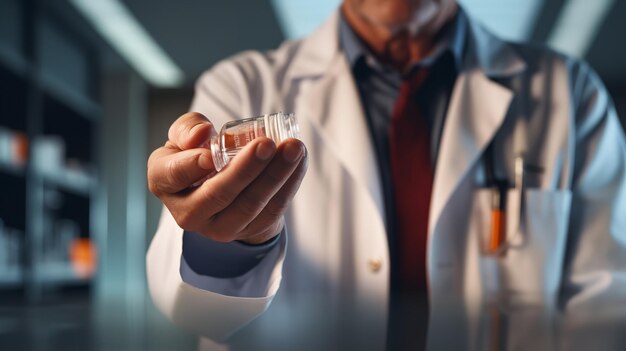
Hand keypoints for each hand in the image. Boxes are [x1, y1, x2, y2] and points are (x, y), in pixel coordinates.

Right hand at [147, 112, 307, 243]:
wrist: (221, 188)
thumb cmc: (197, 155)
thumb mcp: (184, 137)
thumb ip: (188, 128)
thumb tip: (203, 134)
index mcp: (164, 183)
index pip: (173, 175)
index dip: (191, 165)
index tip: (212, 152)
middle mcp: (188, 212)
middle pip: (218, 194)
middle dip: (246, 169)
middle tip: (267, 143)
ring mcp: (219, 227)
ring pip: (250, 205)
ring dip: (276, 176)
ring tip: (294, 148)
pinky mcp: (248, 230)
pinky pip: (272, 210)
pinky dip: (289, 184)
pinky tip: (299, 161)